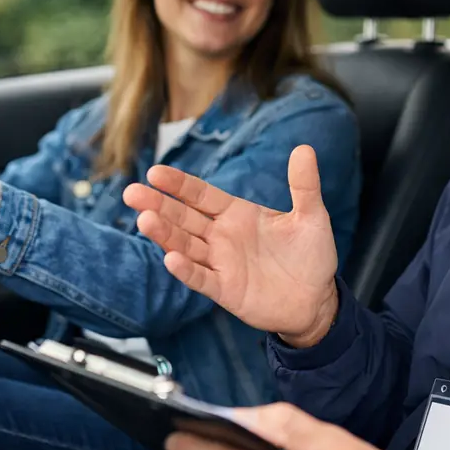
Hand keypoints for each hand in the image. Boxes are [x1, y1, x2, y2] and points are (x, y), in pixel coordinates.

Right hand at [123, 145, 339, 346]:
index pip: (201, 195)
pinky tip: (171, 259)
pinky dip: (187, 270)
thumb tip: (305, 149)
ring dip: (165, 234)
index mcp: (237, 214)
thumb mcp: (312, 216)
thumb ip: (304, 185)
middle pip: (183, 217)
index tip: (155, 172)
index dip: (179, 184)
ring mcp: (221, 263)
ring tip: (144, 220)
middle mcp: (222, 236)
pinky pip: (201, 278)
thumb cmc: (311, 256)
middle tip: (132, 192)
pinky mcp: (226, 290)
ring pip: (185, 245)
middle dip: (158, 205)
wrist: (317, 300)